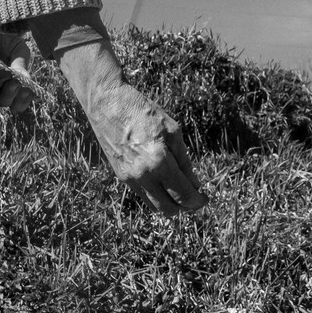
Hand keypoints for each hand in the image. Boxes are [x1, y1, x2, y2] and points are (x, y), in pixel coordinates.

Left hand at [0, 0, 35, 114]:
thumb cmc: (2, 32)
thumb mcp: (18, 48)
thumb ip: (22, 65)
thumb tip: (26, 82)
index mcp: (9, 80)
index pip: (16, 100)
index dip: (23, 100)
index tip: (29, 90)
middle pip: (2, 102)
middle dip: (11, 95)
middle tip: (16, 83)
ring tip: (5, 70)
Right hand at [60, 40, 205, 214]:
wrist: (107, 104)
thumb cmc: (143, 112)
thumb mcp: (173, 131)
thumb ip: (184, 161)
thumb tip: (195, 185)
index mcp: (159, 162)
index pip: (183, 194)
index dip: (197, 200)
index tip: (205, 198)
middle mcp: (143, 175)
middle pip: (168, 208)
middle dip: (185, 207)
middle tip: (195, 199)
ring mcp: (129, 178)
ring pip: (154, 206)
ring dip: (170, 205)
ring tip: (181, 194)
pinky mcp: (121, 176)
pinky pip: (143, 195)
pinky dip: (156, 195)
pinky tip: (164, 184)